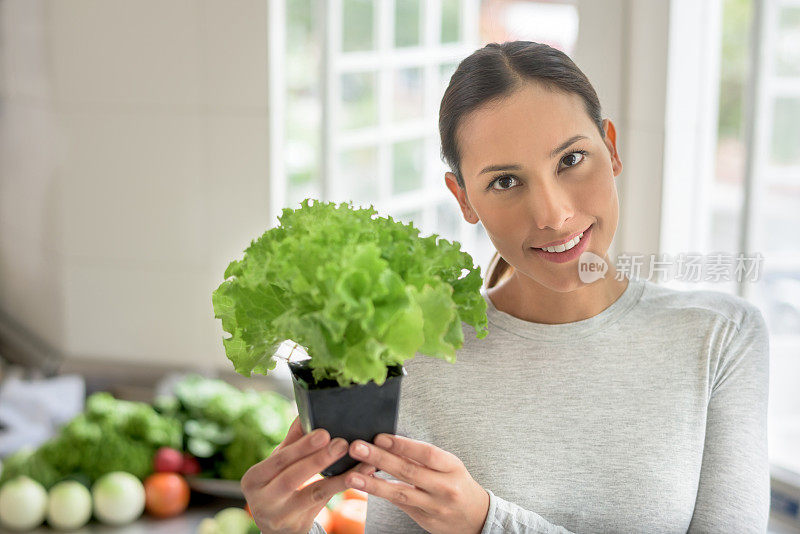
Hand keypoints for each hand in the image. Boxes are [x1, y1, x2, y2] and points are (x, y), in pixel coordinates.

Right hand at [241, 416, 376, 533]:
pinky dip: (342, 488)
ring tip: (360, 462)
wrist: (274, 528)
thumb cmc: (276, 486)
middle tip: (342, 443)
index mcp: (254, 478)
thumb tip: (305, 410)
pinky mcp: (298, 525)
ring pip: (312, 494)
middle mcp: (262, 500)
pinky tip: (360, 477)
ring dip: (338, 477)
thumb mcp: (276, 465)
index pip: (279, 459)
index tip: (324, 432)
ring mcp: (280, 516)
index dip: (301, 447)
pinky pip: (325, 503)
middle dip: (318, 460)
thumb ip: (291, 441)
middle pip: (291, 478)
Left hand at [342, 433, 489, 533]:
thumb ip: (421, 456)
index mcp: (452, 467)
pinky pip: (399, 505)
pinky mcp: (425, 519)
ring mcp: (434, 506)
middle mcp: (444, 487)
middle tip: (357, 448)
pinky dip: (381, 494)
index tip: (379, 437)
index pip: (426, 454)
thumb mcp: (448, 465)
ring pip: (400, 493)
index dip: (402, 445)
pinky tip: (365, 486)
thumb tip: (388, 441)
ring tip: (351, 476)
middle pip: (409, 472)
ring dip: (373, 483)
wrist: (476, 516)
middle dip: (380, 459)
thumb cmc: (456, 482)